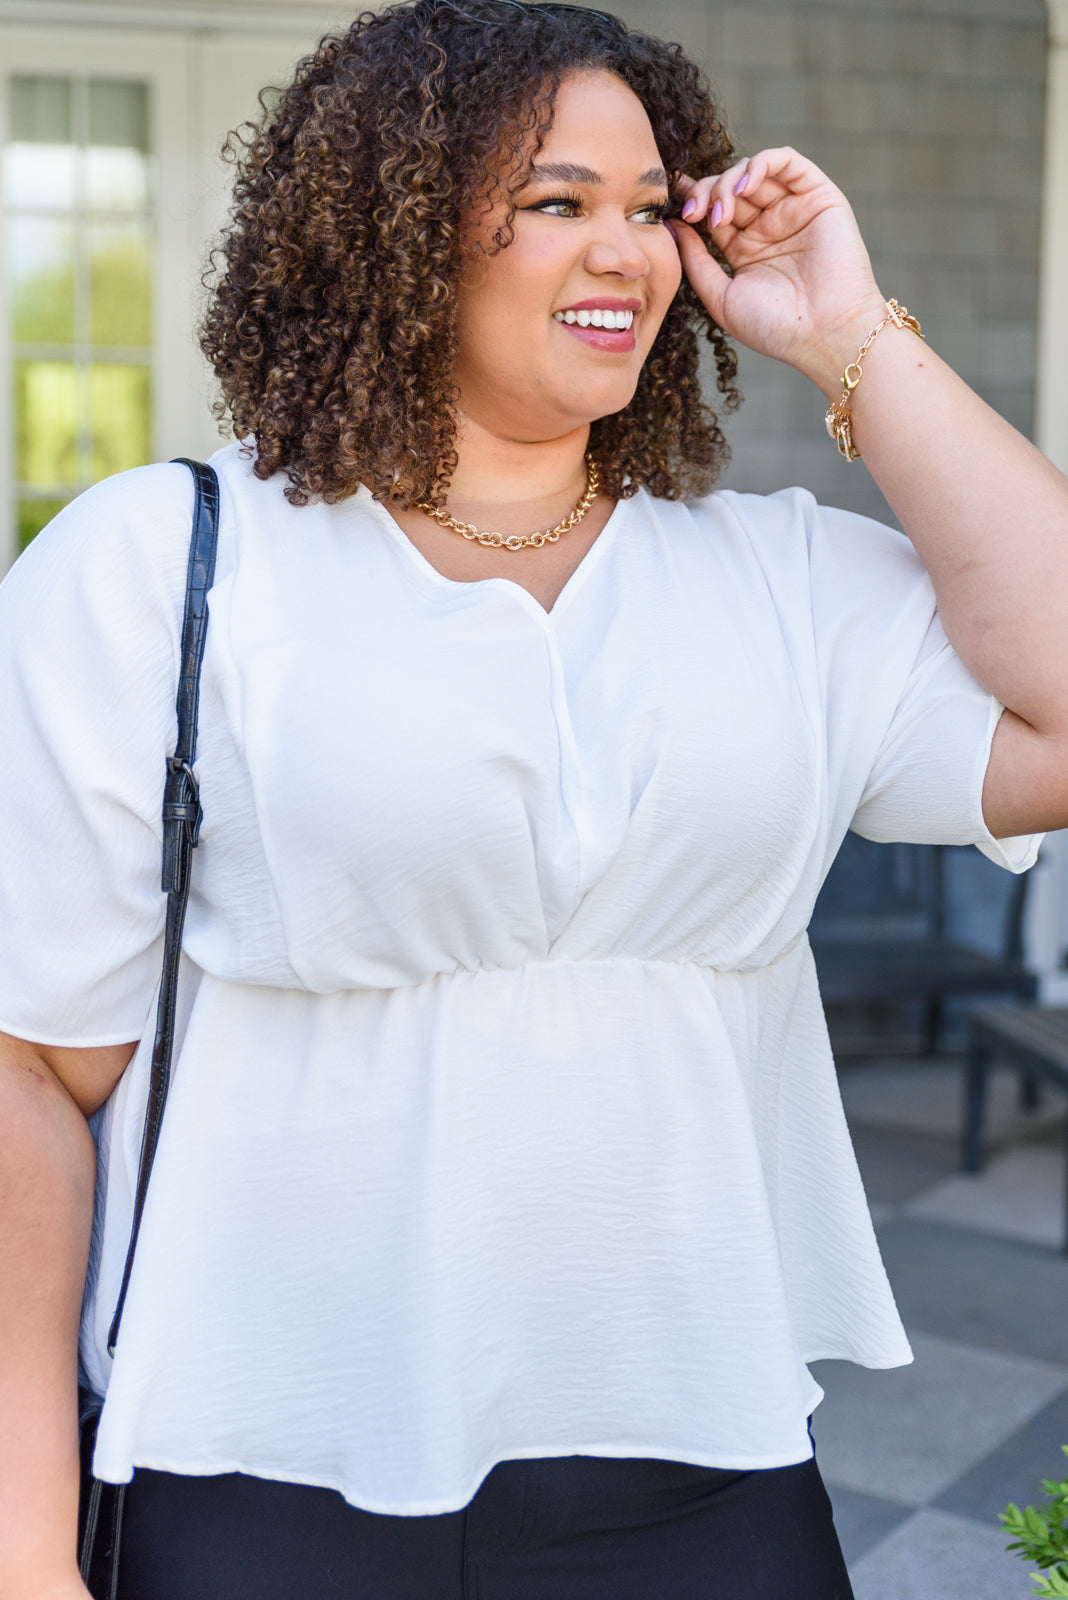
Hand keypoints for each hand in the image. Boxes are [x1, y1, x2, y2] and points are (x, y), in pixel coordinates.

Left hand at [672, 148, 887, 392]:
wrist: (824, 334)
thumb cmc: (775, 327)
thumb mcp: (721, 297)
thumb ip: (696, 261)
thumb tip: (674, 225)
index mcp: (746, 249)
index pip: (714, 211)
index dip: (693, 202)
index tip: (675, 208)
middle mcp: (770, 226)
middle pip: (729, 187)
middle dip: (706, 192)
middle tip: (696, 213)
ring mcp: (793, 209)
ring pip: (754, 171)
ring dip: (729, 181)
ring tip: (723, 210)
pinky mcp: (819, 197)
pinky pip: (788, 162)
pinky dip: (762, 163)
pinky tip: (745, 184)